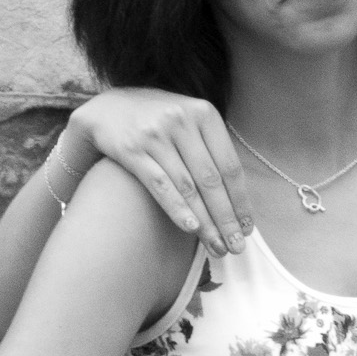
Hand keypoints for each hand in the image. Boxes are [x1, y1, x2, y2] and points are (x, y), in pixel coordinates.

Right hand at [70, 90, 251, 256]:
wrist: (108, 108)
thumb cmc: (159, 122)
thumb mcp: (190, 123)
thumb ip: (212, 151)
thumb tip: (237, 202)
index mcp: (204, 113)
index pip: (230, 166)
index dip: (241, 201)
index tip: (248, 228)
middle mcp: (181, 120)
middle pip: (211, 180)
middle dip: (226, 218)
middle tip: (236, 246)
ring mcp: (155, 134)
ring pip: (188, 187)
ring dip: (205, 222)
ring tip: (217, 247)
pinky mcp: (131, 149)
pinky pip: (160, 185)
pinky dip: (177, 209)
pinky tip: (191, 229)